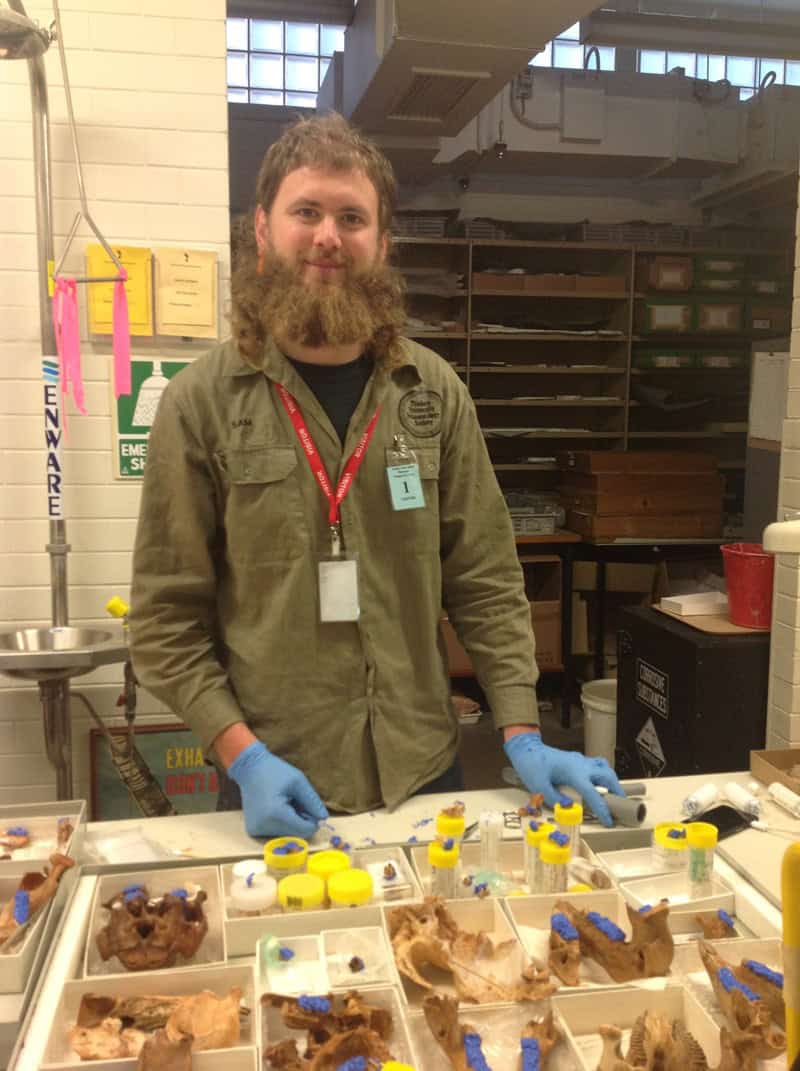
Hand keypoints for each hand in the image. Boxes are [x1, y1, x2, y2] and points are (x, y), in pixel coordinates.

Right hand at [228, 741, 328, 838]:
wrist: (249, 768)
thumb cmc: (275, 771)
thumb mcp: (299, 782)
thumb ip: (313, 802)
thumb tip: (324, 819)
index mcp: (276, 814)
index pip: (304, 830)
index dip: (313, 821)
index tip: (311, 807)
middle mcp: (264, 826)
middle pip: (296, 834)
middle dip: (301, 821)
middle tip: (297, 802)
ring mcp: (256, 830)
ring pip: (286, 835)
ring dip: (291, 822)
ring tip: (285, 803)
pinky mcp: (253, 831)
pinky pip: (275, 832)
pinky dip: (281, 823)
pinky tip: (276, 808)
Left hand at [504, 732, 624, 826]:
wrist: (526, 749)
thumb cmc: (531, 765)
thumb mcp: (540, 788)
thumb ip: (556, 800)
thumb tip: (570, 808)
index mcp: (574, 773)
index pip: (594, 794)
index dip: (603, 809)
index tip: (609, 821)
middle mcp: (581, 765)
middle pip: (608, 776)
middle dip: (617, 792)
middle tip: (620, 806)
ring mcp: (580, 760)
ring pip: (605, 768)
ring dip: (612, 782)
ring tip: (613, 796)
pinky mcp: (578, 759)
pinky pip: (596, 765)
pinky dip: (603, 774)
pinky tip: (599, 783)